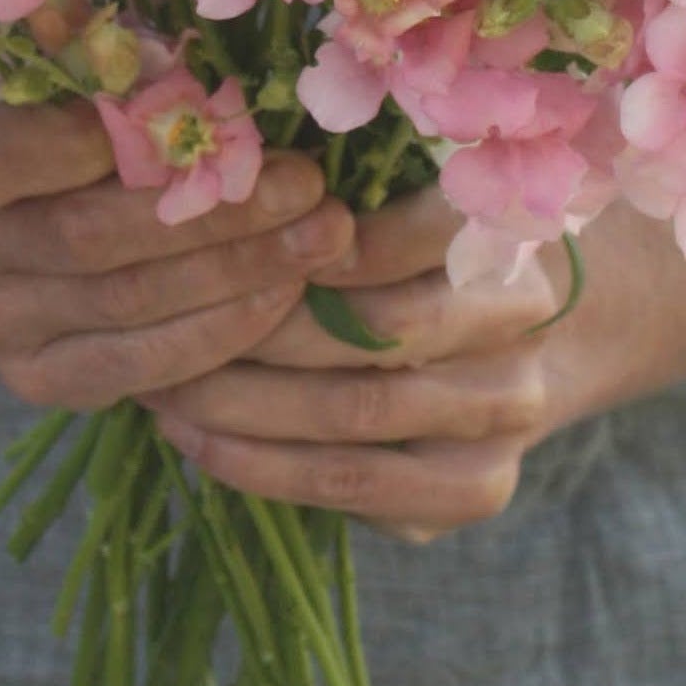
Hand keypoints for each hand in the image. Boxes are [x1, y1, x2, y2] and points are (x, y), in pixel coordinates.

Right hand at [0, 99, 357, 411]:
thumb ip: (119, 66)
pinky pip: (133, 369)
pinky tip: (281, 298)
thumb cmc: (61, 109)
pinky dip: (215, 334)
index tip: (201, 113)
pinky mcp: (34, 377)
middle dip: (214, 212)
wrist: (2, 208)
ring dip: (236, 273)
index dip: (98, 139)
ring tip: (321, 240)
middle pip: (88, 238)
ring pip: (122, 307)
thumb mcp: (76, 68)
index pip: (6, 156)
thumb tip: (196, 64)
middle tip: (311, 187)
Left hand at [147, 187, 580, 541]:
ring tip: (165, 390)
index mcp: (509, 232)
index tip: (232, 240)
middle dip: (258, 328)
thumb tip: (221, 198)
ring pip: (354, 416)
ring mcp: (507, 413)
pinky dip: (263, 468)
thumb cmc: (422, 257)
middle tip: (168, 321)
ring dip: (242, 405)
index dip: (319, 242)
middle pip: (377, 330)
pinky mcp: (476, 487)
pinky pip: (354, 487)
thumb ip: (343, 201)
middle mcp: (520, 325)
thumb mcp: (402, 203)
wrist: (513, 349)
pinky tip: (200, 442)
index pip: (416, 233)